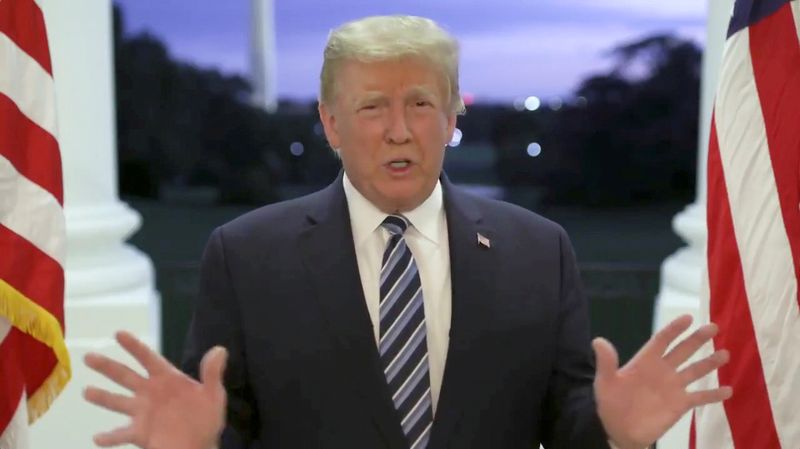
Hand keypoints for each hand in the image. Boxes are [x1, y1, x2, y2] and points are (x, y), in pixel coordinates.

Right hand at [83, 331, 226, 448]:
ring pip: (117, 401)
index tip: (118, 333)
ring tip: (86, 392)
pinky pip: (120, 434)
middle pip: (124, 376)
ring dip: (102, 397)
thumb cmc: (206, 418)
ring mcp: (142, 412)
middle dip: (107, 366)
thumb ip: (212, 373)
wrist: (200, 445)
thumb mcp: (214, 395)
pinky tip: (97, 438)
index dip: (134, 346)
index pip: (148, 358)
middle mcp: (150, 393)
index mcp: (166, 379)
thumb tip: (220, 349)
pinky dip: (109, 437)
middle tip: (88, 357)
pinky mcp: (140, 433)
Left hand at [593, 315, 731, 448]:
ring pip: (695, 371)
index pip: (662, 340)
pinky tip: (729, 390)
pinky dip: (714, 394)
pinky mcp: (680, 404)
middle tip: (714, 327)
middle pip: (683, 350)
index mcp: (645, 361)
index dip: (674, 329)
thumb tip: (597, 340)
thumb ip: (606, 363)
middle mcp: (662, 370)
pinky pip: (700, 397)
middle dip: (698, 339)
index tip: (688, 318)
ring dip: (710, 363)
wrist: (618, 430)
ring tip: (725, 354)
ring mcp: (673, 387)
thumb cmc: (610, 403)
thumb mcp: (605, 382)